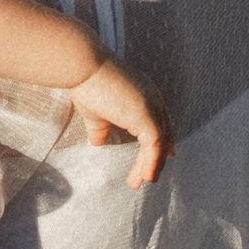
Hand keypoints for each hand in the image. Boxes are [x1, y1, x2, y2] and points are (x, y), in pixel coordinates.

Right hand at [68, 60, 168, 186]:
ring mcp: (151, 106)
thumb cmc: (85, 83)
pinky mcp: (145, 114)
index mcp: (144, 94)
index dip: (164, 139)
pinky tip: (145, 176)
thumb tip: (99, 143)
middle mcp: (152, 98)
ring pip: (159, 142)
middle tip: (149, 177)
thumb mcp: (95, 112)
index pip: (161, 120)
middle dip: (158, 157)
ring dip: (151, 165)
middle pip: (164, 133)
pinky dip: (152, 162)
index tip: (167, 155)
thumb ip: (101, 128)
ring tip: (140, 182)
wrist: (82, 66)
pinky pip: (154, 145)